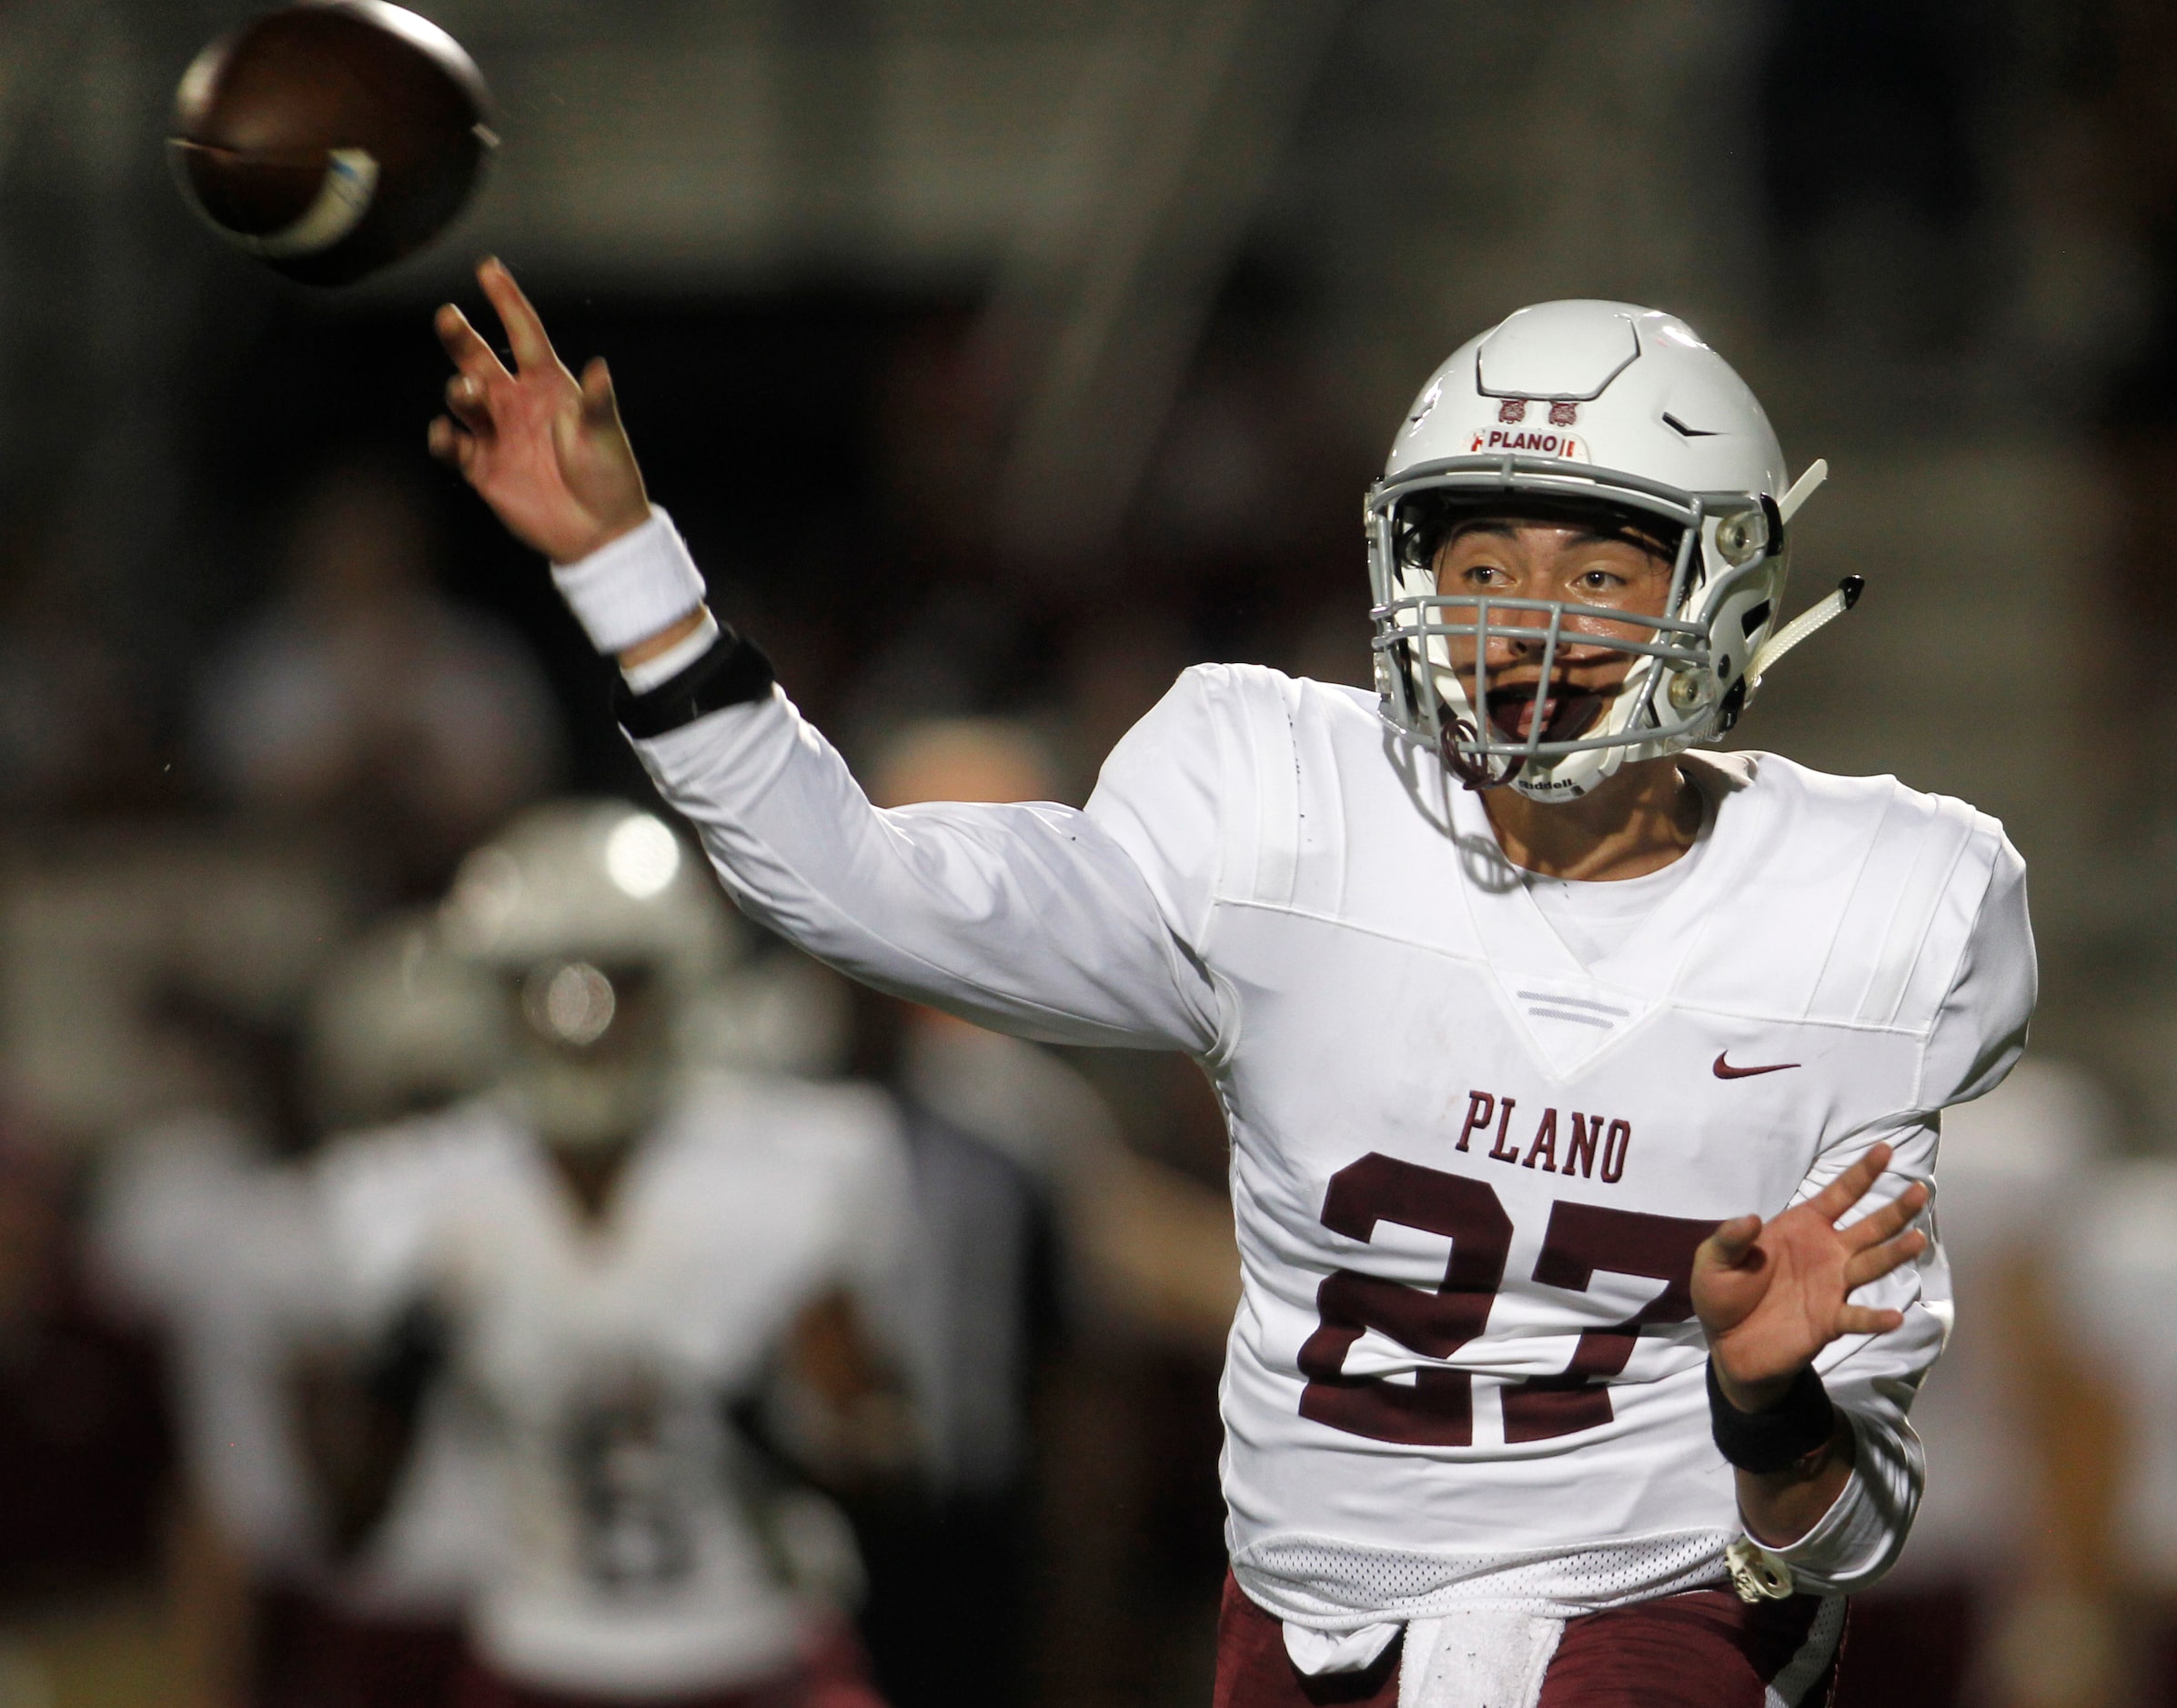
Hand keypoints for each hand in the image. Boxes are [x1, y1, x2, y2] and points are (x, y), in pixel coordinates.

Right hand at [429, 257, 649, 563]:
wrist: (599, 531)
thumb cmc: (610, 476)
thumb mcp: (605, 437)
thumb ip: (596, 404)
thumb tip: (598, 368)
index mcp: (548, 385)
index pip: (523, 333)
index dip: (506, 300)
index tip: (488, 267)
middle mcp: (517, 402)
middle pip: (478, 358)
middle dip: (460, 337)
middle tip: (449, 317)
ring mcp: (496, 433)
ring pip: (462, 398)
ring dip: (460, 390)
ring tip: (470, 393)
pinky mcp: (482, 467)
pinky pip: (453, 445)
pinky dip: (445, 437)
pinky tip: (449, 435)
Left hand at [1693, 1143, 1927, 1411]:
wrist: (1728, 1343)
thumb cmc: (1723, 1291)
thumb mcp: (1714, 1260)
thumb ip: (1730, 1238)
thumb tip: (1750, 1219)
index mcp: (1803, 1227)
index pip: (1839, 1194)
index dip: (1862, 1173)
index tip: (1887, 1149)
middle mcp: (1827, 1252)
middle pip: (1869, 1226)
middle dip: (1895, 1209)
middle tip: (1921, 1190)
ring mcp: (1833, 1286)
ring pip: (1873, 1265)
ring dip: (1895, 1253)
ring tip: (1918, 1239)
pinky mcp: (1831, 1321)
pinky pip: (1858, 1318)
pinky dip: (1875, 1318)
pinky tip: (1895, 1316)